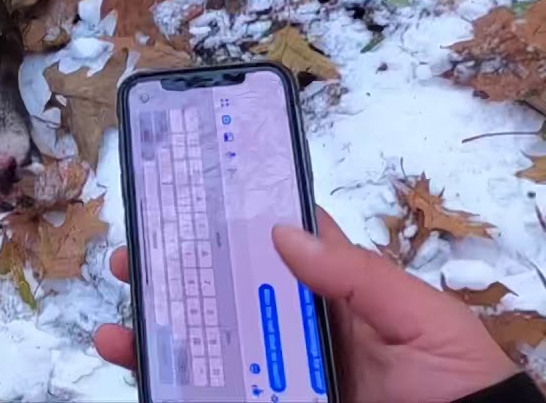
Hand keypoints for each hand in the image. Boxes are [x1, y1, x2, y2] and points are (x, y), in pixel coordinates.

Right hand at [94, 209, 518, 402]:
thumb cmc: (460, 388)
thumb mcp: (422, 319)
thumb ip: (358, 275)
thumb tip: (284, 231)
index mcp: (338, 295)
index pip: (278, 244)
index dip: (234, 217)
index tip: (187, 194)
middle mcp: (299, 331)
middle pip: (226, 289)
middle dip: (176, 268)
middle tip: (134, 253)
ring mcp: (279, 373)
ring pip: (208, 341)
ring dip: (158, 324)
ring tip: (119, 315)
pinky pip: (205, 390)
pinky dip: (165, 377)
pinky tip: (133, 361)